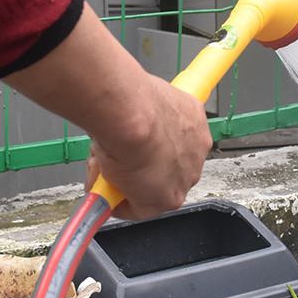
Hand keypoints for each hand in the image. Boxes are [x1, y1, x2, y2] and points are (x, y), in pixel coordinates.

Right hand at [3, 2, 211, 220]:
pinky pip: (137, 209)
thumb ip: (142, 104)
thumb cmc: (134, 97)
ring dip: (123, 182)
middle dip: (137, 168)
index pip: (174, 141)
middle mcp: (196, 152)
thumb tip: (120, 89)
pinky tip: (101, 183)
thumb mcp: (144, 93)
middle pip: (163, 168)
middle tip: (111, 156)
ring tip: (103, 164)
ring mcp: (184, 178)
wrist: (132, 115)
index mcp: (194, 123)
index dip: (151, 145)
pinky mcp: (166, 200)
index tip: (135, 144)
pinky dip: (116, 202)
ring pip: (149, 188)